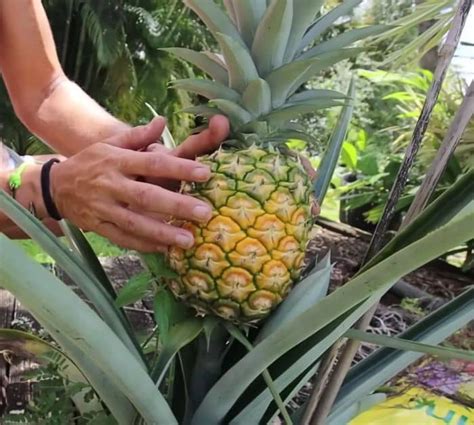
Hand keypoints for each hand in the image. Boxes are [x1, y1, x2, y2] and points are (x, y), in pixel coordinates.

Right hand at [49, 117, 216, 251]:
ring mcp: (103, 208)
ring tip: (189, 240)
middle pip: (147, 196)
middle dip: (176, 205)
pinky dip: (144, 245)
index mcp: (117, 160)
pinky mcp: (98, 226)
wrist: (55, 186)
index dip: (179, 168)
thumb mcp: (110, 144)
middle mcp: (111, 184)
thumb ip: (138, 136)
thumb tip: (163, 121)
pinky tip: (165, 250)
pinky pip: (123, 238)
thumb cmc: (91, 162)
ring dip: (163, 233)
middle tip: (204, 213)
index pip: (152, 163)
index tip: (205, 173)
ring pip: (135, 223)